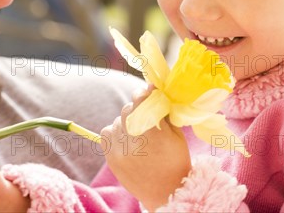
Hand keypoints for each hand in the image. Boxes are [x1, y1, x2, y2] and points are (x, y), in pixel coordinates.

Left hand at [101, 86, 191, 211]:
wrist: (166, 193)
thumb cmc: (176, 161)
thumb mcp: (176, 135)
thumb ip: (164, 111)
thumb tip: (152, 89)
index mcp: (154, 134)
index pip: (141, 100)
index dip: (144, 93)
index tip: (148, 92)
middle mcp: (134, 141)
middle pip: (128, 109)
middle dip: (137, 109)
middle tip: (145, 115)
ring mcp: (120, 150)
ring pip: (117, 120)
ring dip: (127, 122)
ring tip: (137, 133)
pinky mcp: (111, 158)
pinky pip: (106, 133)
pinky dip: (115, 132)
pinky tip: (126, 139)